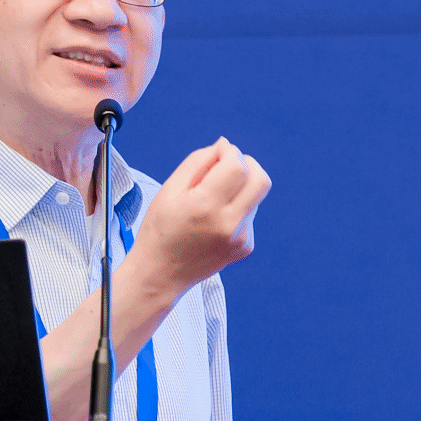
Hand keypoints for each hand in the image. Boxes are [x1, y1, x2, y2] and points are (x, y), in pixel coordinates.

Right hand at [130, 138, 269, 294]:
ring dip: (238, 189)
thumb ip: (197, 162)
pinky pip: (249, 216)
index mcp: (204, 206)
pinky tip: (213, 223)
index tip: (219, 153)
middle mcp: (227, 223)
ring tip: (211, 202)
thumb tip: (224, 146)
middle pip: (261, 180)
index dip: (231, 153)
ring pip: (255, 197)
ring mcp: (239, 238)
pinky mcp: (245, 247)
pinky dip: (236, 210)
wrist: (160, 274)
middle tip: (229, 166)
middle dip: (248, 165)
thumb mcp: (169, 190)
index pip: (237, 166)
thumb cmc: (160, 230)